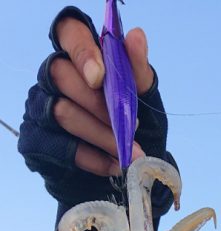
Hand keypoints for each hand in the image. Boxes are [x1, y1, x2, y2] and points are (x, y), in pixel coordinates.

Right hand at [49, 10, 152, 175]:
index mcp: (81, 54)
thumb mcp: (144, 99)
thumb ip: (137, 71)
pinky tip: (113, 164)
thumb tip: (136, 37)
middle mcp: (54, 75)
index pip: (70, 32)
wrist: (125, 168)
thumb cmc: (131, 124)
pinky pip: (60, 147)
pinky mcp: (36, 139)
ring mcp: (41, 106)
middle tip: (131, 126)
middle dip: (99, 105)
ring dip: (101, 135)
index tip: (100, 77)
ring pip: (62, 113)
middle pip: (61, 75)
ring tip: (128, 152)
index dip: (82, 52)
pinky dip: (93, 158)